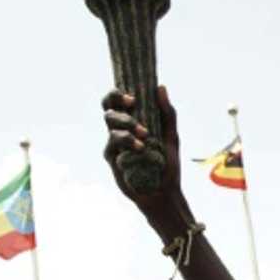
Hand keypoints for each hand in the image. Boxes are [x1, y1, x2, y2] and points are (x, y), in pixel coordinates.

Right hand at [102, 85, 188, 231]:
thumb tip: (161, 87)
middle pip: (108, 108)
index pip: (117, 102)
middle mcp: (120, 132)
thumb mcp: (171, 137)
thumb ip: (167, 114)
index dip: (118, 94)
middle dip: (117, 101)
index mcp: (132, 123)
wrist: (165, 193)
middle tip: (132, 103)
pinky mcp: (112, 159)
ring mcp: (114, 145)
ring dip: (127, 123)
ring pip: (110, 124)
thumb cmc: (167, 165)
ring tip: (145, 134)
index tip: (132, 96)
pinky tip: (141, 149)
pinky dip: (128, 142)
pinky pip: (113, 144)